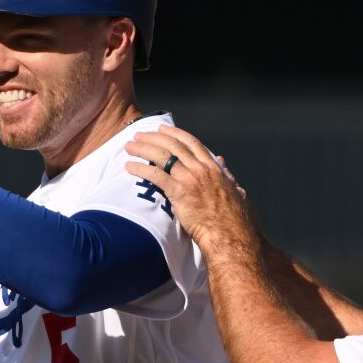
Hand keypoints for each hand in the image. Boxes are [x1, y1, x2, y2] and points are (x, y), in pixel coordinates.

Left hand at [125, 125, 258, 256]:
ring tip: (129, 146)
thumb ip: (226, 175)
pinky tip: (129, 167)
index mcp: (213, 167)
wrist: (229, 234)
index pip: (191, 143)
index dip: (175, 134)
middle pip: (173, 146)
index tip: (162, 129)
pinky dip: (141, 169)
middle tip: (139, 135)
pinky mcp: (179, 192)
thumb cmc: (232, 218)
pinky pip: (155, 175)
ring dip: (143, 148)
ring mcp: (189, 179)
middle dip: (153, 138)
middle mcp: (200, 169)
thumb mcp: (233, 190)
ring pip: (162, 156)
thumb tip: (222, 162)